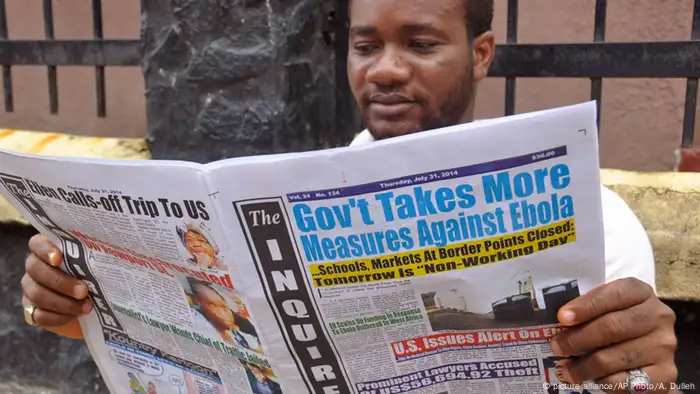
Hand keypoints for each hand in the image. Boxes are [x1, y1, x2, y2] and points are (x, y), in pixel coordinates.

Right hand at [21, 234, 90, 338]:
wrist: (93, 305)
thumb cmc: (96, 277)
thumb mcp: (97, 265)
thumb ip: (95, 258)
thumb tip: (111, 255)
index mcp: (47, 251)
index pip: (37, 243)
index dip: (45, 250)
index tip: (59, 259)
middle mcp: (35, 268)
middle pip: (36, 270)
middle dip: (61, 282)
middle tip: (84, 290)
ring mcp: (31, 289)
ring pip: (38, 294)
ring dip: (64, 303)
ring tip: (86, 306)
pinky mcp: (32, 310)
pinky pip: (39, 315)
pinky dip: (59, 317)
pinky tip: (76, 316)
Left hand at [549, 278, 676, 392]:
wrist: (646, 358)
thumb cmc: (618, 326)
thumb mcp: (605, 310)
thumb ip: (587, 310)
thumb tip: (557, 321)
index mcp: (641, 292)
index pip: (614, 294)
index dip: (586, 306)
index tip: (562, 317)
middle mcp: (659, 315)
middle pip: (613, 326)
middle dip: (579, 338)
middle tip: (556, 347)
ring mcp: (665, 345)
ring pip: (616, 357)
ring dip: (584, 366)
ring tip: (565, 369)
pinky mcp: (666, 373)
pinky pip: (626, 379)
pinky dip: (603, 381)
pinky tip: (591, 379)